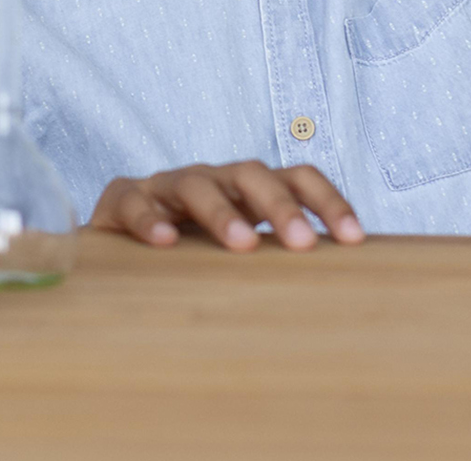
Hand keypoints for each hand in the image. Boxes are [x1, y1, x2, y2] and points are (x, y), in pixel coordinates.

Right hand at [90, 160, 365, 251]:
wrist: (116, 241)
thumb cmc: (192, 251)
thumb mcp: (236, 252)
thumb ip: (277, 260)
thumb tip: (343, 296)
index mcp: (248, 189)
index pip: (297, 177)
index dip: (328, 201)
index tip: (354, 239)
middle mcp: (213, 178)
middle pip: (252, 174)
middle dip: (281, 205)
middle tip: (302, 244)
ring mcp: (167, 185)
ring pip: (198, 183)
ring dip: (222, 212)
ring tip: (242, 244)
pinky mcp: (122, 199)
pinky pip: (135, 200)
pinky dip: (150, 218)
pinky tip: (165, 242)